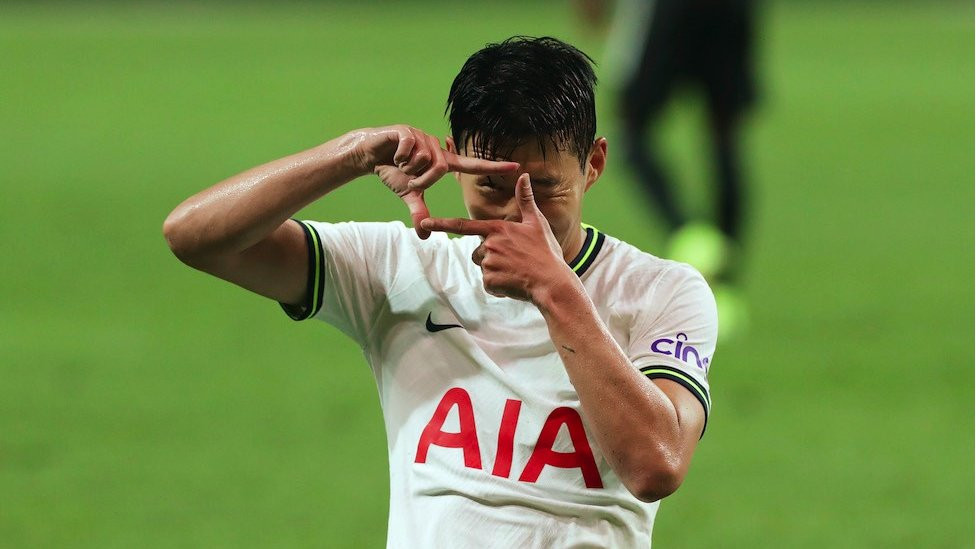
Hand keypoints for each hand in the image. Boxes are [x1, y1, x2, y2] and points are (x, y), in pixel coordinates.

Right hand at [351, 125, 519, 238]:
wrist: (370, 155)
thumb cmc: (393, 172)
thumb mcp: (409, 193)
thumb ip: (419, 212)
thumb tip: (424, 235)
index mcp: (442, 161)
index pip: (472, 165)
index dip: (493, 166)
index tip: (516, 166)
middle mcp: (436, 148)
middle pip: (439, 168)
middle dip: (422, 178)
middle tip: (409, 177)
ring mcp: (423, 137)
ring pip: (423, 159)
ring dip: (408, 167)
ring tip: (400, 162)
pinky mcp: (408, 131)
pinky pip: (409, 149)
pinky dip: (399, 156)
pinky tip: (393, 153)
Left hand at [421, 174, 574, 301]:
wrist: (552, 283)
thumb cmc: (546, 252)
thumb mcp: (537, 223)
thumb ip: (525, 199)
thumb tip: (524, 175)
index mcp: (496, 229)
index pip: (463, 226)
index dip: (441, 224)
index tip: (423, 223)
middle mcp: (489, 245)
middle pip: (477, 252)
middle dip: (491, 257)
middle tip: (515, 260)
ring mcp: (488, 264)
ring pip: (484, 267)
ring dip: (496, 271)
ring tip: (517, 271)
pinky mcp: (490, 281)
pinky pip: (489, 283)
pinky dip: (499, 286)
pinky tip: (514, 282)